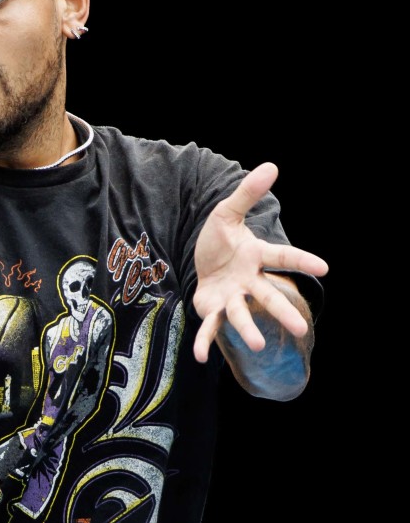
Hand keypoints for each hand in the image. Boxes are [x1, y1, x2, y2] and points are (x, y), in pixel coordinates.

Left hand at [191, 163, 327, 362]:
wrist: (201, 260)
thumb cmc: (220, 239)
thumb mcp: (226, 213)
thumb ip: (246, 194)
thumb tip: (271, 165)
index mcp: (256, 256)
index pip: (282, 257)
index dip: (302, 261)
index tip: (325, 268)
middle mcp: (249, 281)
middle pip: (269, 296)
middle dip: (283, 312)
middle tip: (301, 328)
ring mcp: (232, 298)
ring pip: (243, 315)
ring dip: (249, 330)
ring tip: (259, 345)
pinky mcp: (213, 310)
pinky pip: (210, 328)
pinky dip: (204, 343)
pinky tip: (198, 356)